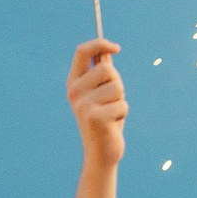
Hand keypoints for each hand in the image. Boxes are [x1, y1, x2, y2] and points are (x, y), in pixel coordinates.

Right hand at [65, 38, 125, 170]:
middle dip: (117, 83)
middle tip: (110, 102)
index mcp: (73, 82)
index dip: (100, 44)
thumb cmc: (105, 120)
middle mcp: (74, 92)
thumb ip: (102, 73)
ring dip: (121, 100)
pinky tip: (113, 125)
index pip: (82, 52)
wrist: (101, 153)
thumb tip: (107, 50)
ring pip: (117, 88)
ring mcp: (83, 105)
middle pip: (107, 69)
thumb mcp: (101, 93)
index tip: (117, 48)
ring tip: (111, 114)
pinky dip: (123, 114)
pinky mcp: (95, 118)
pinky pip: (123, 105)